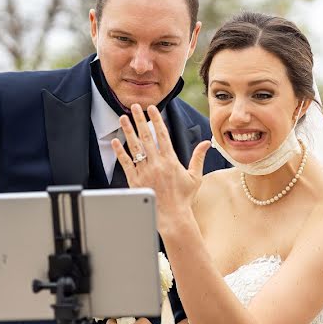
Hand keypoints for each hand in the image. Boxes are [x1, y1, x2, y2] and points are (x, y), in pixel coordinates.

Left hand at [112, 104, 210, 231]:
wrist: (172, 217)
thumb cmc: (184, 198)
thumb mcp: (195, 176)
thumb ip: (198, 157)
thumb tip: (207, 143)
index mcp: (171, 161)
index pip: (162, 135)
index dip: (156, 120)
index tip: (151, 109)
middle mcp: (157, 164)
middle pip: (146, 137)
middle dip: (139, 120)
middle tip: (134, 106)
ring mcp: (145, 172)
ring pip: (135, 147)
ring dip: (128, 131)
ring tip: (123, 117)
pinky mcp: (135, 181)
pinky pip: (126, 163)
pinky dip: (120, 151)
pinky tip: (116, 141)